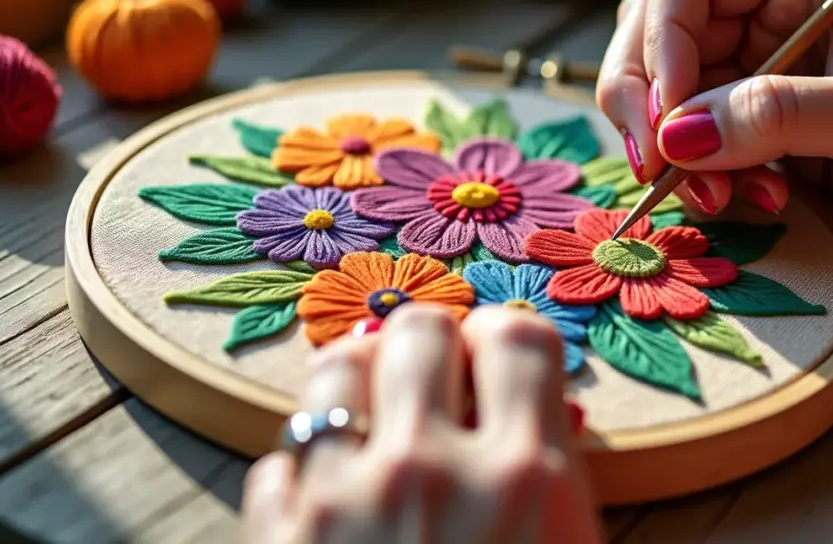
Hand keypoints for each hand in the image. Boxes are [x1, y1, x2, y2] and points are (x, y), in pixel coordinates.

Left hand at [242, 303, 603, 543]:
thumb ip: (557, 473)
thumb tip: (537, 413)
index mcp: (524, 476)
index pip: (515, 334)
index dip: (508, 340)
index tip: (500, 362)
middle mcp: (429, 471)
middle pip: (420, 327)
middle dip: (434, 346)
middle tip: (440, 385)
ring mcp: (341, 504)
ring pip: (335, 368)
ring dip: (361, 384)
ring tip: (376, 418)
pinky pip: (275, 464)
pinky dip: (305, 474)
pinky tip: (332, 501)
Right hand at [597, 0, 832, 255]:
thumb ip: (776, 117)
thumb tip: (673, 138)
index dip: (660, 38)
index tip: (668, 111)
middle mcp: (768, 19)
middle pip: (654, 34)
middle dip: (646, 101)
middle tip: (657, 164)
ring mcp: (758, 77)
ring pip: (667, 97)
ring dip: (672, 151)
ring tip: (718, 197)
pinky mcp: (758, 132)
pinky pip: (696, 146)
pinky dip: (704, 179)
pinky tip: (753, 202)